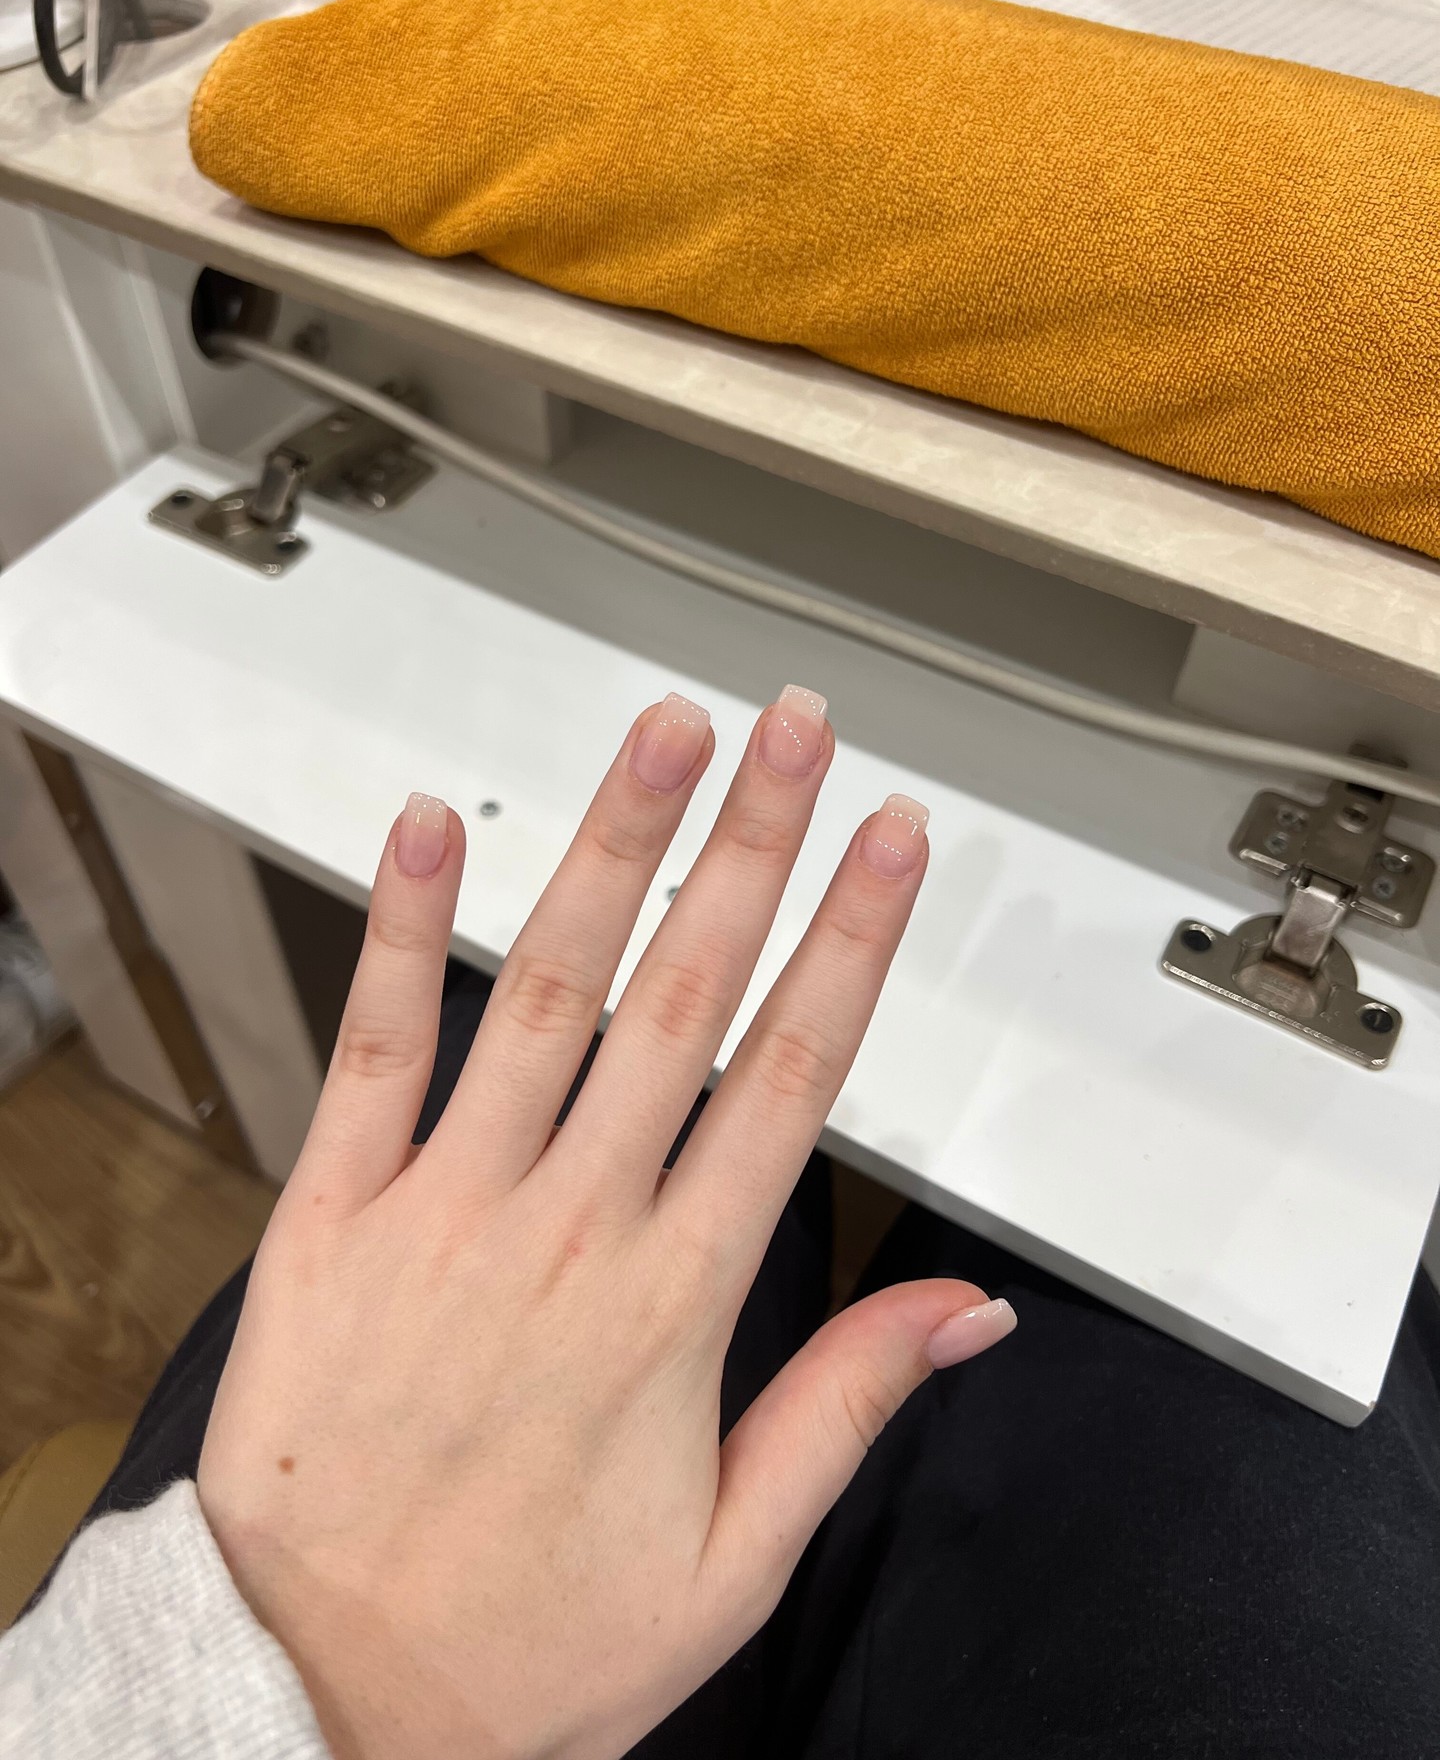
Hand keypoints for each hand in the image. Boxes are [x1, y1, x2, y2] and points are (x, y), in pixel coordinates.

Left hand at [198, 688, 1015, 1759]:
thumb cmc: (524, 1645)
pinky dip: (402, 931)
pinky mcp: (334, 1216)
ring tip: (663, 739)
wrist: (323, 1704)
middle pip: (687, 997)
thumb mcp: (733, 1559)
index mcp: (675, 1304)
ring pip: (550, 992)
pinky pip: (374, 1049)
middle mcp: (571, 1230)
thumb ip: (848, 1406)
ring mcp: (448, 1209)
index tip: (891, 847)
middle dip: (751, 846)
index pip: (792, 1078)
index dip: (852, 943)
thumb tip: (964, 1314)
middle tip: (791, 734)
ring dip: (614, 850)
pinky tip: (433, 831)